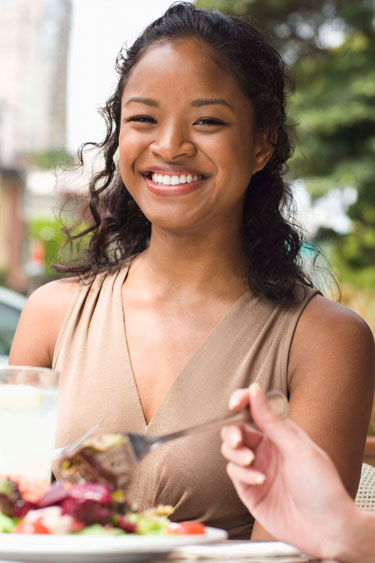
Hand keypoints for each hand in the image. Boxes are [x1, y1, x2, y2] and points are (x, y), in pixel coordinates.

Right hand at [221, 383, 356, 558]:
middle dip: (232, 431)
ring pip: (230, 450)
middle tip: (238, 439)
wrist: (327, 528)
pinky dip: (243, 474)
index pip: (254, 409)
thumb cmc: (322, 487)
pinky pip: (234, 473)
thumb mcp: (298, 448)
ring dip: (235, 453)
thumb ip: (271, 421)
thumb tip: (255, 389)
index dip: (242, 401)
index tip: (234, 404)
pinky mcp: (249, 490)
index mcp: (281, 433)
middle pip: (236, 429)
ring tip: (250, 461)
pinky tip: (259, 480)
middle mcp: (267, 448)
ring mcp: (257, 468)